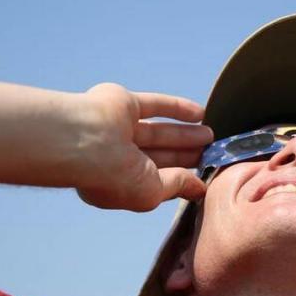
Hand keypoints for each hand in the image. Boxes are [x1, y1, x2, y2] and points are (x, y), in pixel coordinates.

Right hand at [73, 83, 211, 211]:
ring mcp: (117, 129)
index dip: (179, 178)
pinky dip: (177, 108)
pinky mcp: (122, 104)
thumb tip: (199, 190)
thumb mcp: (151, 192)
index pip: (154, 181)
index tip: (202, 177)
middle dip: (184, 154)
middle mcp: (115, 156)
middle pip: (159, 155)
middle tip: (210, 152)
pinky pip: (155, 105)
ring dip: (184, 133)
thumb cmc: (112, 177)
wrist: (84, 143)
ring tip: (210, 135)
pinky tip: (200, 112)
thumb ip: (176, 186)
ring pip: (158, 131)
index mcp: (117, 182)